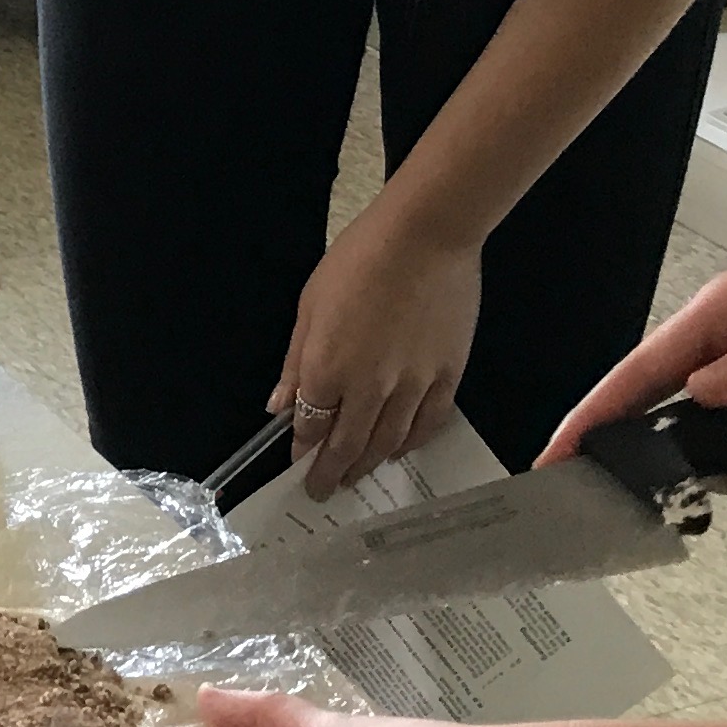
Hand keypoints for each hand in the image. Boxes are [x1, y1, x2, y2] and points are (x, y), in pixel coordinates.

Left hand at [272, 206, 480, 491]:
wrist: (425, 236)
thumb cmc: (358, 261)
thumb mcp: (310, 306)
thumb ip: (296, 362)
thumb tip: (279, 405)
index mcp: (327, 369)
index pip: (310, 425)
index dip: (302, 448)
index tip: (297, 462)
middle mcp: (369, 387)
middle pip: (348, 444)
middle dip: (331, 472)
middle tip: (322, 490)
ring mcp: (413, 385)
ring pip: (388, 442)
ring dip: (368, 465)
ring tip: (356, 477)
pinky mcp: (447, 376)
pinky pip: (429, 423)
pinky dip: (411, 443)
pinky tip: (399, 450)